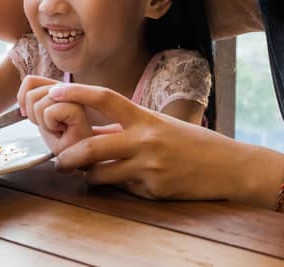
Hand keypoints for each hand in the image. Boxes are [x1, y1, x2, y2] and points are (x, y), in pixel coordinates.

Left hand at [18, 76, 94, 155]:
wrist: (75, 158)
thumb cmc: (60, 139)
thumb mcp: (39, 115)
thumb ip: (33, 98)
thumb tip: (22, 95)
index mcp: (59, 88)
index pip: (30, 80)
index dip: (23, 99)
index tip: (33, 116)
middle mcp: (68, 89)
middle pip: (31, 93)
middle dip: (33, 115)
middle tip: (49, 125)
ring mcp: (75, 98)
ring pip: (39, 103)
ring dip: (43, 122)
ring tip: (56, 128)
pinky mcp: (78, 110)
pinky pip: (49, 112)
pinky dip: (50, 126)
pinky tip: (62, 131)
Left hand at [44, 83, 253, 200]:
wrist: (228, 167)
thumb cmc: (190, 143)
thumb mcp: (158, 126)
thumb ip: (125, 129)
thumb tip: (90, 133)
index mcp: (145, 117)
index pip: (105, 97)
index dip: (77, 93)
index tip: (54, 92)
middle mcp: (144, 141)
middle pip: (91, 147)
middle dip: (67, 156)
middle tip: (57, 160)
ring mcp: (148, 168)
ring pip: (100, 175)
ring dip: (88, 175)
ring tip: (84, 174)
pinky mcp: (153, 191)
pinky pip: (123, 189)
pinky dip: (119, 187)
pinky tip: (129, 182)